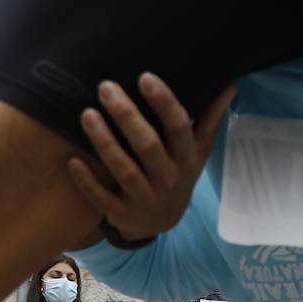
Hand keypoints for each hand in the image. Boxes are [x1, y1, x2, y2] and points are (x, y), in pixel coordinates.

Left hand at [67, 74, 235, 242]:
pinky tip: (72, 161)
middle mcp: (168, 180)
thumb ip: (209, 119)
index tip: (145, 77)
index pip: (179, 128)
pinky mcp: (122, 215)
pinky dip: (87, 182)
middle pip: (148, 146)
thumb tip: (229, 86)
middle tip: (106, 87)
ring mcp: (145, 199)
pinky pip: (103, 199)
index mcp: (186, 160)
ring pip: (124, 170)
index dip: (164, 103)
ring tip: (87, 114)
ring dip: (105, 142)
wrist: (161, 223)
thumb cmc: (177, 175)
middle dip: (127, 116)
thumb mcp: (197, 152)